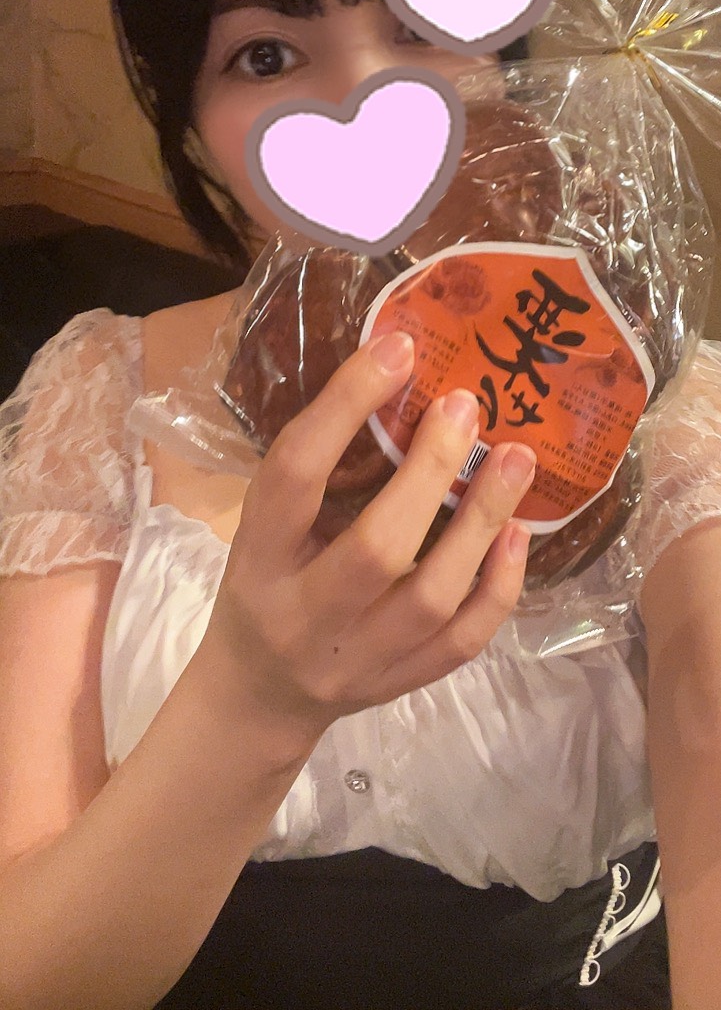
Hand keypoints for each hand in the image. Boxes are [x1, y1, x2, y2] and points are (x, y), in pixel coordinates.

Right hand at [204, 332, 534, 732]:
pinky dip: (499, 584)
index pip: (296, 476)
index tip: (399, 350)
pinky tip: (517, 533)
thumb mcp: (263, 526)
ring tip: (517, 458)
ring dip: (481, 521)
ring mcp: (360, 658)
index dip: (345, 407)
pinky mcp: (402, 684)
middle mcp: (306, 613)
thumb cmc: (265, 582)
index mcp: (260, 557)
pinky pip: (464, 640)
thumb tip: (400, 380)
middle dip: (430, 470)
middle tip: (466, 406)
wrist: (261, 694)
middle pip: (377, 548)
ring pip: (433, 597)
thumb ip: (318, 473)